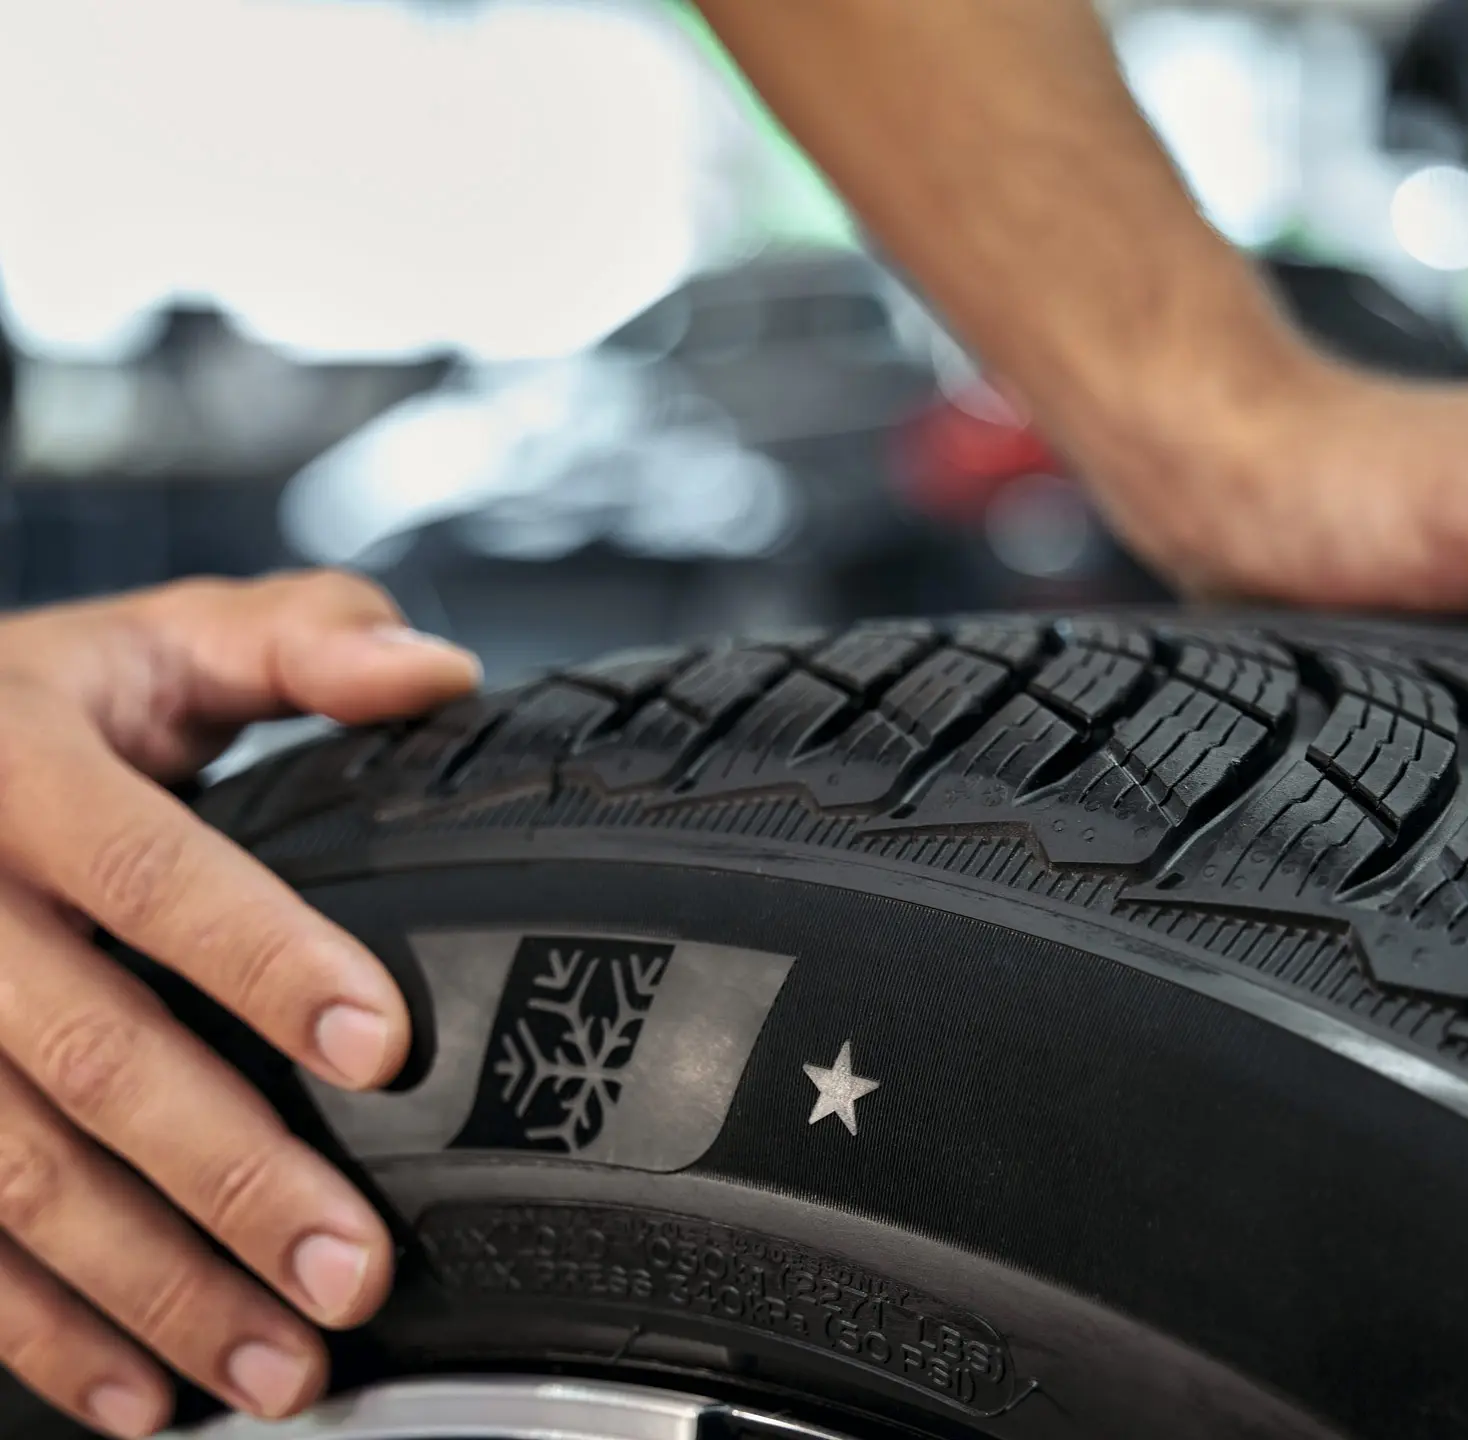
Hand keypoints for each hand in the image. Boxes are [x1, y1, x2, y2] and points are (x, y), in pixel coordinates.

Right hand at [0, 573, 478, 1436]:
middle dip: (227, 1178)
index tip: (382, 1046)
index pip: (157, 875)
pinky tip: (135, 1393)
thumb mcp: (154, 639)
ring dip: (145, 1289)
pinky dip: (38, 1333)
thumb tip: (434, 673)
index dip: (267, 962)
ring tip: (275, 1369)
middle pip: (87, 1057)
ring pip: (10, 1175)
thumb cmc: (35, 701)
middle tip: (353, 1271)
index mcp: (27, 770)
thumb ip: (297, 639)